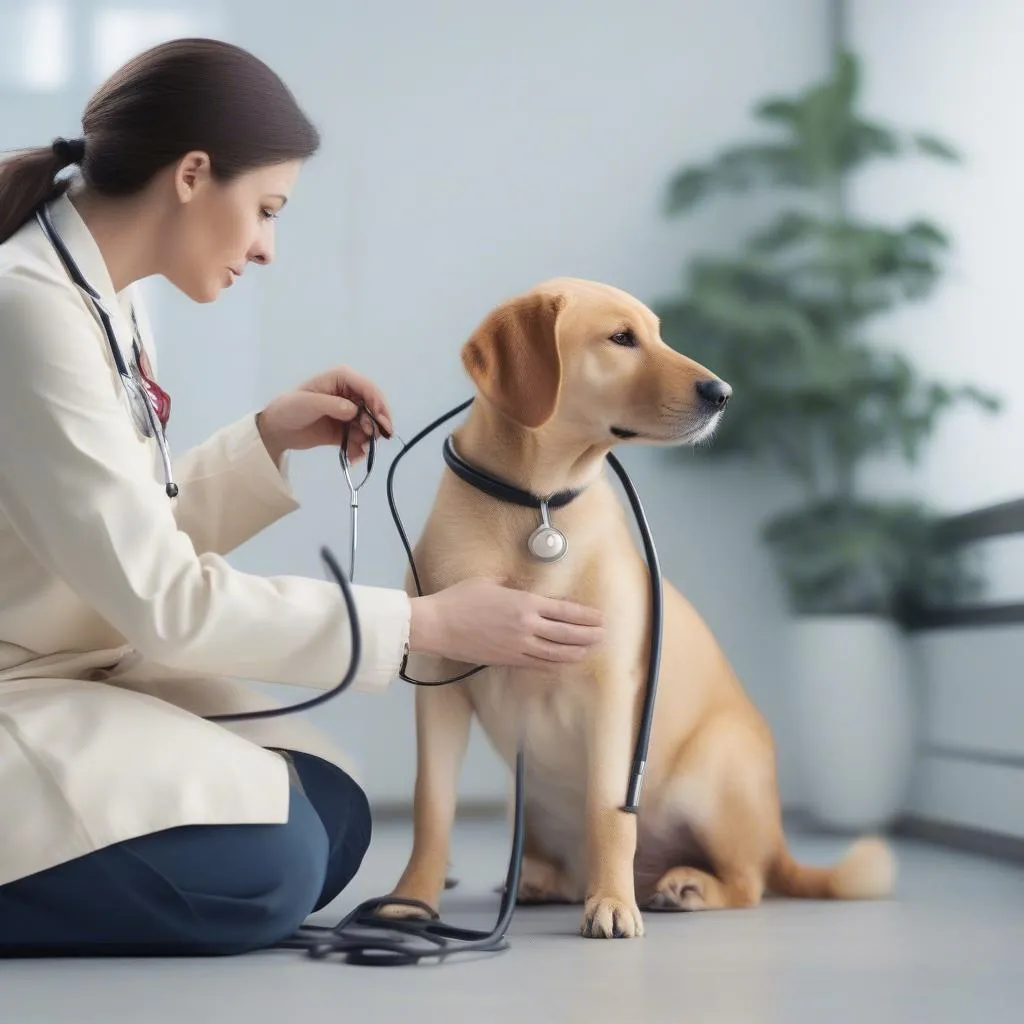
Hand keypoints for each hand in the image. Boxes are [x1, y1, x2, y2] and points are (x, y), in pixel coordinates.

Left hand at [256, 365, 393, 464]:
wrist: (276, 430)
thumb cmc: (289, 409)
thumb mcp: (308, 403)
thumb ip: (333, 405)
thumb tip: (355, 410)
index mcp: (341, 379)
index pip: (367, 387)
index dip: (377, 403)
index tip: (382, 421)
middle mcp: (349, 394)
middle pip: (373, 407)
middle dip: (375, 423)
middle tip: (372, 438)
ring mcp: (348, 413)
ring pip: (369, 425)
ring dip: (368, 439)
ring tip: (358, 451)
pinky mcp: (345, 431)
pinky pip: (360, 439)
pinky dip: (360, 449)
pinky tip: (354, 457)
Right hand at [408, 578, 605, 669]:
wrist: (438, 625)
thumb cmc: (460, 600)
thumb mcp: (490, 583)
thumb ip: (512, 587)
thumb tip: (522, 589)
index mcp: (524, 603)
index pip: (564, 611)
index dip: (585, 616)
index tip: (599, 617)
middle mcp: (526, 626)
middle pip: (567, 634)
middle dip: (589, 635)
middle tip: (604, 634)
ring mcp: (518, 646)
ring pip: (557, 652)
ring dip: (577, 651)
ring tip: (591, 649)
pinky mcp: (508, 660)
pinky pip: (538, 664)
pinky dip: (556, 664)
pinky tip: (565, 663)